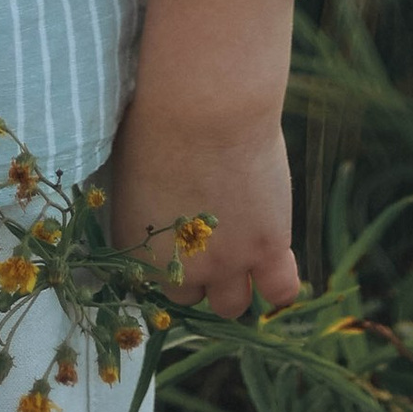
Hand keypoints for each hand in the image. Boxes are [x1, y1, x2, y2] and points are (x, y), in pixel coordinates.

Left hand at [109, 100, 300, 320]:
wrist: (204, 107)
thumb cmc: (158, 115)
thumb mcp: (131, 164)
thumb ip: (144, 199)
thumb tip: (154, 200)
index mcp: (136, 244)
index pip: (149, 277)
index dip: (167, 255)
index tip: (176, 234)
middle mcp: (179, 266)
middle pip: (190, 296)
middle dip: (198, 272)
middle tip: (209, 236)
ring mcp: (225, 263)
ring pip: (232, 304)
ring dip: (234, 282)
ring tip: (241, 247)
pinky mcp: (267, 249)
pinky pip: (281, 291)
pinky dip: (279, 282)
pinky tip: (275, 259)